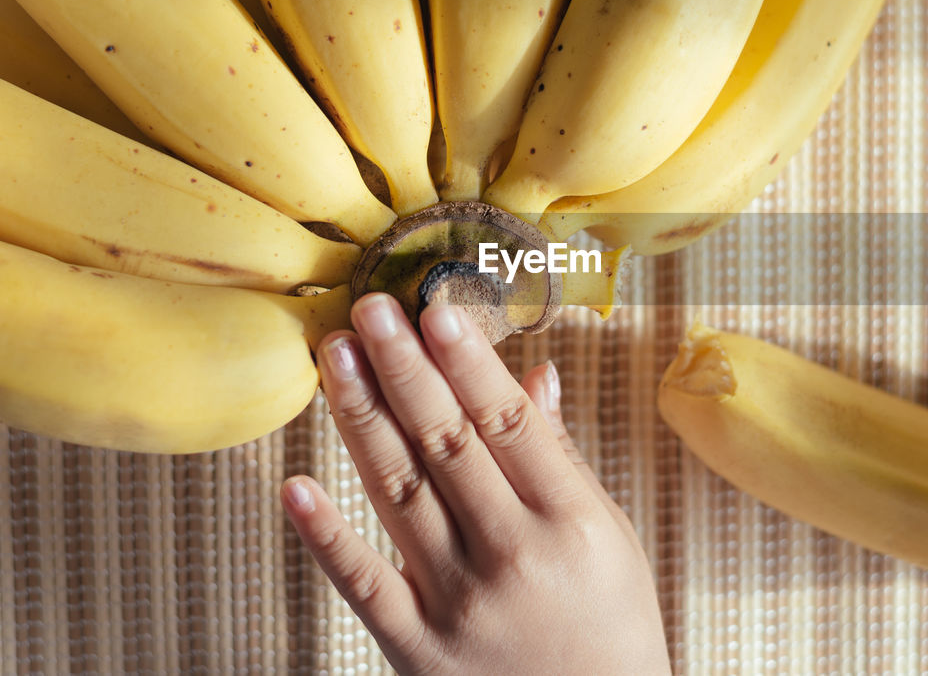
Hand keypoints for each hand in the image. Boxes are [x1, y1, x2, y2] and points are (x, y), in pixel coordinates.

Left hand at [280, 293, 670, 674]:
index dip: (469, 365)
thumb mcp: (609, 534)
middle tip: (370, 309)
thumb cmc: (609, 620)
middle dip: (404, 371)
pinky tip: (294, 485)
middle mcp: (512, 557)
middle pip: (447, 448)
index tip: (436, 309)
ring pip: (400, 496)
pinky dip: (327, 538)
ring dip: (362, 421)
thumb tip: (535, 375)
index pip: (508, 426)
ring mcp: (459, 604)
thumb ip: (563, 457)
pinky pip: (364, 586)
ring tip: (337, 357)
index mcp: (570, 523)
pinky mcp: (417, 649)